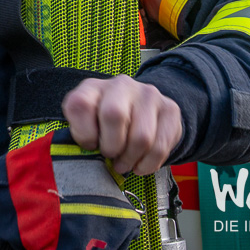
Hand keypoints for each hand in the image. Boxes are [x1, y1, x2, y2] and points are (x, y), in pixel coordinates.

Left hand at [62, 74, 181, 175]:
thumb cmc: (106, 124)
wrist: (141, 110)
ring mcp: (148, 94)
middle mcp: (120, 84)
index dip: (83, 133)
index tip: (89, 145)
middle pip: (113, 115)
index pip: (79, 104)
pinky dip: (148, 164)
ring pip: (141, 137)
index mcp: (92, 87)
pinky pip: (160, 146)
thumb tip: (87, 158)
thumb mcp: (87, 124)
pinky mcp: (170, 109)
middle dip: (111, 147)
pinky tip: (140, 164)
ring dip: (131, 159)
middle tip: (110, 156)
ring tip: (125, 163)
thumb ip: (82, 136)